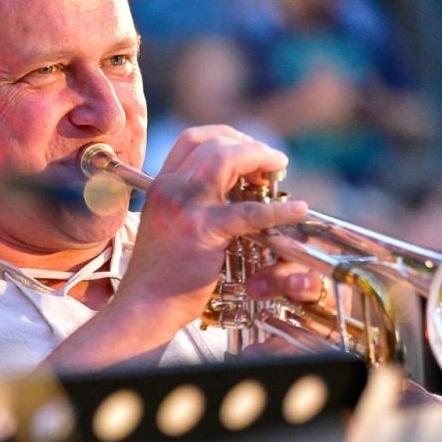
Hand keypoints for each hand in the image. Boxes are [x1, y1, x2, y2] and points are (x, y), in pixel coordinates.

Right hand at [117, 124, 308, 333]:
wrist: (144, 305)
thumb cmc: (160, 274)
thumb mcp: (169, 226)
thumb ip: (192, 204)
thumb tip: (233, 193)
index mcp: (161, 185)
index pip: (193, 139)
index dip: (227, 137)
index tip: (247, 151)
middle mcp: (169, 188)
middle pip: (213, 143)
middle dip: (249, 146)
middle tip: (271, 163)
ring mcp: (184, 207)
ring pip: (226, 159)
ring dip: (259, 158)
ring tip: (279, 170)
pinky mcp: (203, 231)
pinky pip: (248, 212)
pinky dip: (278, 210)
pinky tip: (297, 211)